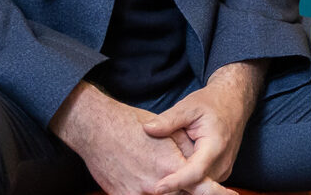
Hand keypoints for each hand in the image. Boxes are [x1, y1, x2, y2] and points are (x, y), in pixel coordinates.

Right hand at [50, 83, 211, 194]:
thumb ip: (187, 149)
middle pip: (180, 194)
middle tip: (200, 186)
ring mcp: (136, 192)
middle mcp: (154, 184)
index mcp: (170, 165)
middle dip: (189, 190)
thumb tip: (201, 161)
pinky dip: (148, 193)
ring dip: (169, 191)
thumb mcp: (168, 131)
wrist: (95, 128)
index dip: (215, 193)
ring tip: (163, 181)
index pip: (200, 187)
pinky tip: (149, 185)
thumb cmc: (131, 124)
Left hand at [146, 61, 265, 193]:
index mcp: (215, 145)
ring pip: (200, 185)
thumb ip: (168, 120)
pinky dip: (189, 180)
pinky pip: (203, 181)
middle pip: (197, 183)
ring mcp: (224, 168)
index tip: (158, 187)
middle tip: (152, 181)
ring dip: (183, 184)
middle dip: (176, 185)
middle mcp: (223, 161)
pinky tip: (175, 172)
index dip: (176, 182)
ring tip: (161, 176)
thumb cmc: (212, 103)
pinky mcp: (222, 171)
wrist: (234, 102)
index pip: (195, 172)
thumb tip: (147, 129)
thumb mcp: (188, 106)